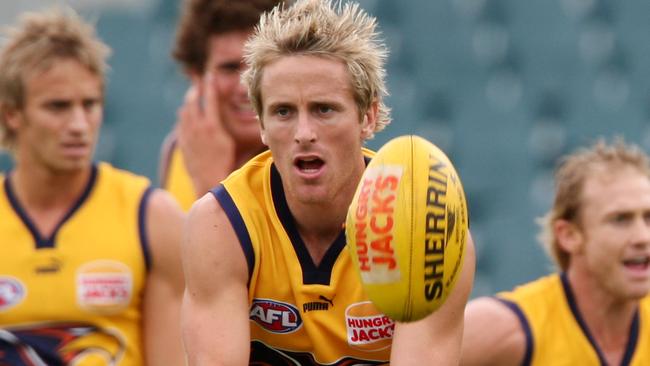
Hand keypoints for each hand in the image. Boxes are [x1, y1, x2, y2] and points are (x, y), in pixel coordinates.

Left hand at [176, 72, 236, 194]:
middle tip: (197, 81)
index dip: (210, 85)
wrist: (209, 179)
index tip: (210, 75)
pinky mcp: (182, 142)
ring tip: (191, 96)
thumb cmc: (225, 161)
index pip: (209, 98)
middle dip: (195, 89)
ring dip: (188, 102)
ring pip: (184, 111)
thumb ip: (221, 122)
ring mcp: (187, 135)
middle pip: (192, 101)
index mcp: (211, 125)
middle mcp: (197, 127)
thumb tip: (220, 110)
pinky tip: (185, 115)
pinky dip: (184, 116)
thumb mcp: (228, 139)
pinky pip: (180, 124)